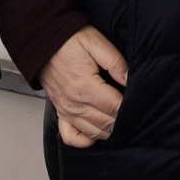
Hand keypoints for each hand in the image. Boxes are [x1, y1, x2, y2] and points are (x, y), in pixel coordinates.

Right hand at [41, 25, 129, 147]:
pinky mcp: (60, 112)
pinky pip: (72, 138)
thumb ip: (115, 63)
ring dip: (109, 129)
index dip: (129, 106)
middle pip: (107, 124)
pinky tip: (96, 129)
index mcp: (85, 87)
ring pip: (94, 133)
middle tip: (130, 108)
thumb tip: (130, 81)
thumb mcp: (96, 42)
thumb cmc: (69, 40)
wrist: (42, 40)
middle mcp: (75, 104)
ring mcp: (66, 110)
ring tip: (118, 116)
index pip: (115, 108)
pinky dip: (86, 140)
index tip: (136, 99)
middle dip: (122, 119)